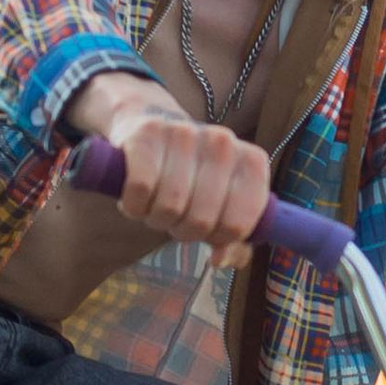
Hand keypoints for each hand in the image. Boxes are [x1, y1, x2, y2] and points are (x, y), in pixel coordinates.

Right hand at [66, 77, 272, 267]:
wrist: (151, 125)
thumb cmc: (192, 174)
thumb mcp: (221, 203)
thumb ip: (232, 239)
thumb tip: (219, 259)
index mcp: (252, 162)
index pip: (238, 226)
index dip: (217, 239)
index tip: (208, 230)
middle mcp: (223, 142)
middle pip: (201, 222)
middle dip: (182, 230)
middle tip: (176, 217)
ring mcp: (186, 134)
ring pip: (170, 207)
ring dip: (156, 218)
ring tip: (156, 203)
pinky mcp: (148, 134)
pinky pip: (140, 189)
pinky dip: (133, 204)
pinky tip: (136, 196)